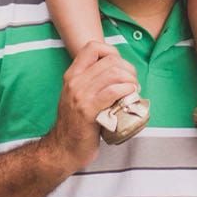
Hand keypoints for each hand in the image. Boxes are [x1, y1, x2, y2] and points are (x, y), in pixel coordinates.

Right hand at [44, 42, 138, 170]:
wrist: (63, 149)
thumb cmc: (77, 123)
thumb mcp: (79, 95)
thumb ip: (92, 81)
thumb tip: (119, 70)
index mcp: (72, 75)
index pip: (93, 47)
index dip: (112, 52)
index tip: (121, 66)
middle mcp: (74, 82)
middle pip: (109, 60)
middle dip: (128, 69)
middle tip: (133, 82)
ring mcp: (80, 96)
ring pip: (113, 74)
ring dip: (130, 80)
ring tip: (133, 90)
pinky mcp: (88, 111)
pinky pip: (112, 92)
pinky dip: (126, 90)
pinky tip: (131, 95)